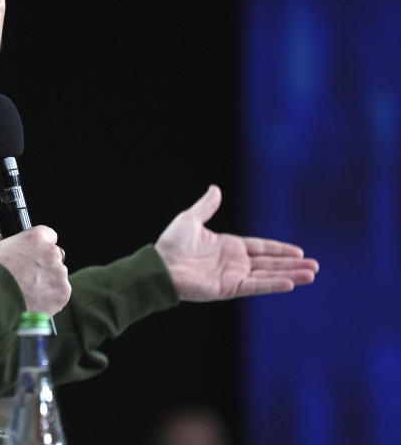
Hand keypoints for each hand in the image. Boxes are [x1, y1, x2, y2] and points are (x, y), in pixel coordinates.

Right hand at [0, 226, 70, 315]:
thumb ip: (4, 240)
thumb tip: (5, 239)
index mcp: (37, 237)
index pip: (49, 235)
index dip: (40, 246)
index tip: (34, 254)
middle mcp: (52, 253)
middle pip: (55, 256)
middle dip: (45, 264)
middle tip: (30, 275)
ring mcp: (59, 273)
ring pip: (58, 276)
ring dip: (48, 281)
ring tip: (30, 290)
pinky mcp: (63, 292)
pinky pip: (60, 293)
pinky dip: (51, 297)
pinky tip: (36, 299)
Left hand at [154, 185, 319, 301]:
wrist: (160, 266)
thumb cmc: (171, 244)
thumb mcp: (190, 219)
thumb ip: (207, 206)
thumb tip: (215, 188)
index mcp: (227, 246)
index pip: (260, 248)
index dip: (279, 249)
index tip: (299, 251)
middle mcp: (233, 262)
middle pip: (269, 263)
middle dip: (292, 264)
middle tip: (315, 266)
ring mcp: (233, 276)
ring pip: (268, 275)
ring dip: (290, 275)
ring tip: (311, 275)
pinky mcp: (229, 288)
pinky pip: (255, 285)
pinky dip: (273, 284)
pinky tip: (291, 282)